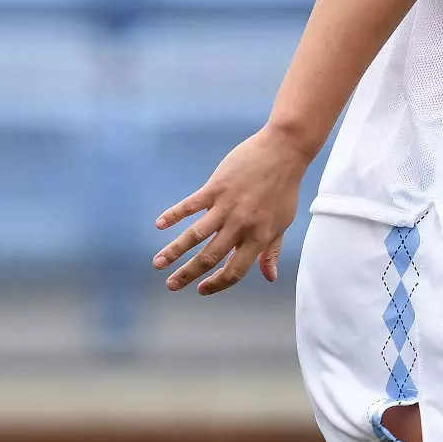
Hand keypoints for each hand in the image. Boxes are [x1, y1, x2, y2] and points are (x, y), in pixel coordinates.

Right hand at [152, 125, 312, 295]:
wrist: (284, 151)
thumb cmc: (284, 189)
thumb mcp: (283, 222)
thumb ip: (272, 251)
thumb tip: (270, 277)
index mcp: (259, 236)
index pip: (236, 270)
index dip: (218, 284)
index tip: (202, 290)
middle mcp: (241, 225)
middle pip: (210, 257)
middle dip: (188, 274)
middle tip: (171, 286)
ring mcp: (227, 206)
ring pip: (195, 235)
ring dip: (174, 251)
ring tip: (158, 264)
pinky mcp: (216, 187)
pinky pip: (190, 204)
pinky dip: (173, 214)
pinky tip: (160, 224)